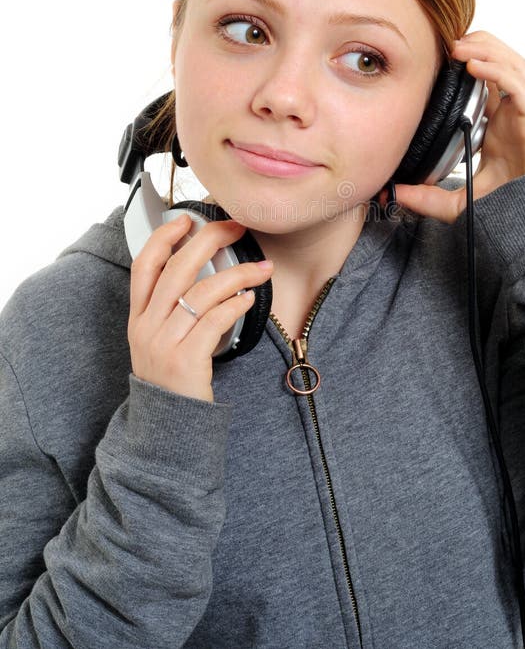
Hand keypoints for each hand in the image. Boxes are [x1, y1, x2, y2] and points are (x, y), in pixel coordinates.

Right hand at [128, 215, 273, 401]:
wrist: (168, 429)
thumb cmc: (173, 378)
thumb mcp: (159, 339)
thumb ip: (172, 308)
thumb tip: (204, 268)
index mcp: (139, 317)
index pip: (144, 265)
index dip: (163, 238)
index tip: (186, 219)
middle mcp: (147, 326)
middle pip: (177, 269)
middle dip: (208, 241)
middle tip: (236, 227)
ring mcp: (164, 343)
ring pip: (202, 292)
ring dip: (238, 274)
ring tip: (262, 268)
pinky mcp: (186, 360)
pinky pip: (215, 320)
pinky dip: (236, 304)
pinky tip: (250, 299)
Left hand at [393, 31, 524, 222]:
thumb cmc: (510, 208)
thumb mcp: (459, 202)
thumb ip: (428, 198)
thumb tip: (393, 194)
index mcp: (498, 125)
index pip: (486, 82)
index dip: (467, 64)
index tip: (440, 59)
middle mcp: (514, 114)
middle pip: (502, 63)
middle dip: (479, 46)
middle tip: (448, 42)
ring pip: (513, 65)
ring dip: (487, 50)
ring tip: (459, 46)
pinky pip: (517, 85)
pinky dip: (497, 70)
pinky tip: (475, 67)